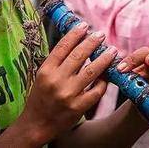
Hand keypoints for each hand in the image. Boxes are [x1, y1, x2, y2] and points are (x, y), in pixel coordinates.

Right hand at [15, 23, 116, 145]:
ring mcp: (69, 94)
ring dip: (104, 58)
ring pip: (91, 71)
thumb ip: (56, 62)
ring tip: (112, 50)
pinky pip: (96, 90)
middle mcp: (57, 80)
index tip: (84, 25)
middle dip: (92, 42)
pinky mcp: (79, 107)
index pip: (62, 46)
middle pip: (78, 55)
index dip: (74, 34)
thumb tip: (73, 42)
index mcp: (46, 70)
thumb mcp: (42, 76)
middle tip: (101, 35)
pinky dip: (104, 81)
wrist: (36, 124)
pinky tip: (109, 74)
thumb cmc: (39, 98)